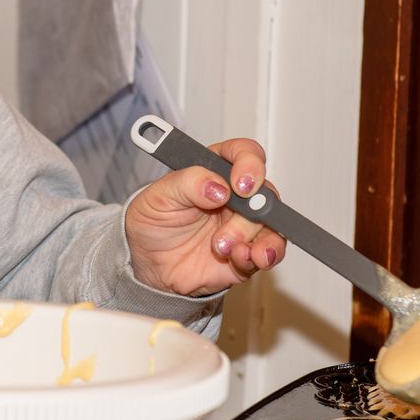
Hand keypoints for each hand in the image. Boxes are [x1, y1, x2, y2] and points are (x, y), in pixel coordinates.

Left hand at [125, 137, 287, 296]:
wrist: (148, 265)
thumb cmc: (152, 223)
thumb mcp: (158, 196)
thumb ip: (187, 183)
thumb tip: (217, 187)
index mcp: (215, 172)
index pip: (244, 154)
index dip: (249, 164)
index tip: (240, 184)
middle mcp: (236, 197)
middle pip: (264, 192)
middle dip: (253, 210)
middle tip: (230, 225)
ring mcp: (243, 226)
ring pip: (272, 224)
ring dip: (255, 237)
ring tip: (226, 248)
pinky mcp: (247, 254)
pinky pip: (267, 253)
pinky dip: (260, 256)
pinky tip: (238, 257)